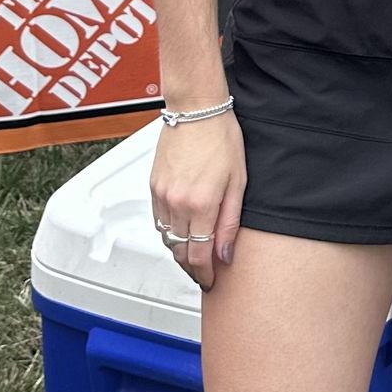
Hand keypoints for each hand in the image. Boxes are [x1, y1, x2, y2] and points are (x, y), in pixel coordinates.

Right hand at [149, 111, 245, 291]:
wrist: (196, 109)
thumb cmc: (221, 137)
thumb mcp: (238, 182)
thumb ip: (230, 222)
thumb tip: (225, 254)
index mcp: (201, 204)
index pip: (199, 256)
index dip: (205, 274)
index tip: (211, 281)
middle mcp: (177, 203)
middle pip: (179, 252)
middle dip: (192, 268)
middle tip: (204, 273)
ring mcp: (162, 195)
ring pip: (166, 239)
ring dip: (179, 251)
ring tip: (195, 255)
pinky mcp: (153, 187)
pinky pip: (158, 221)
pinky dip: (169, 232)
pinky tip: (181, 231)